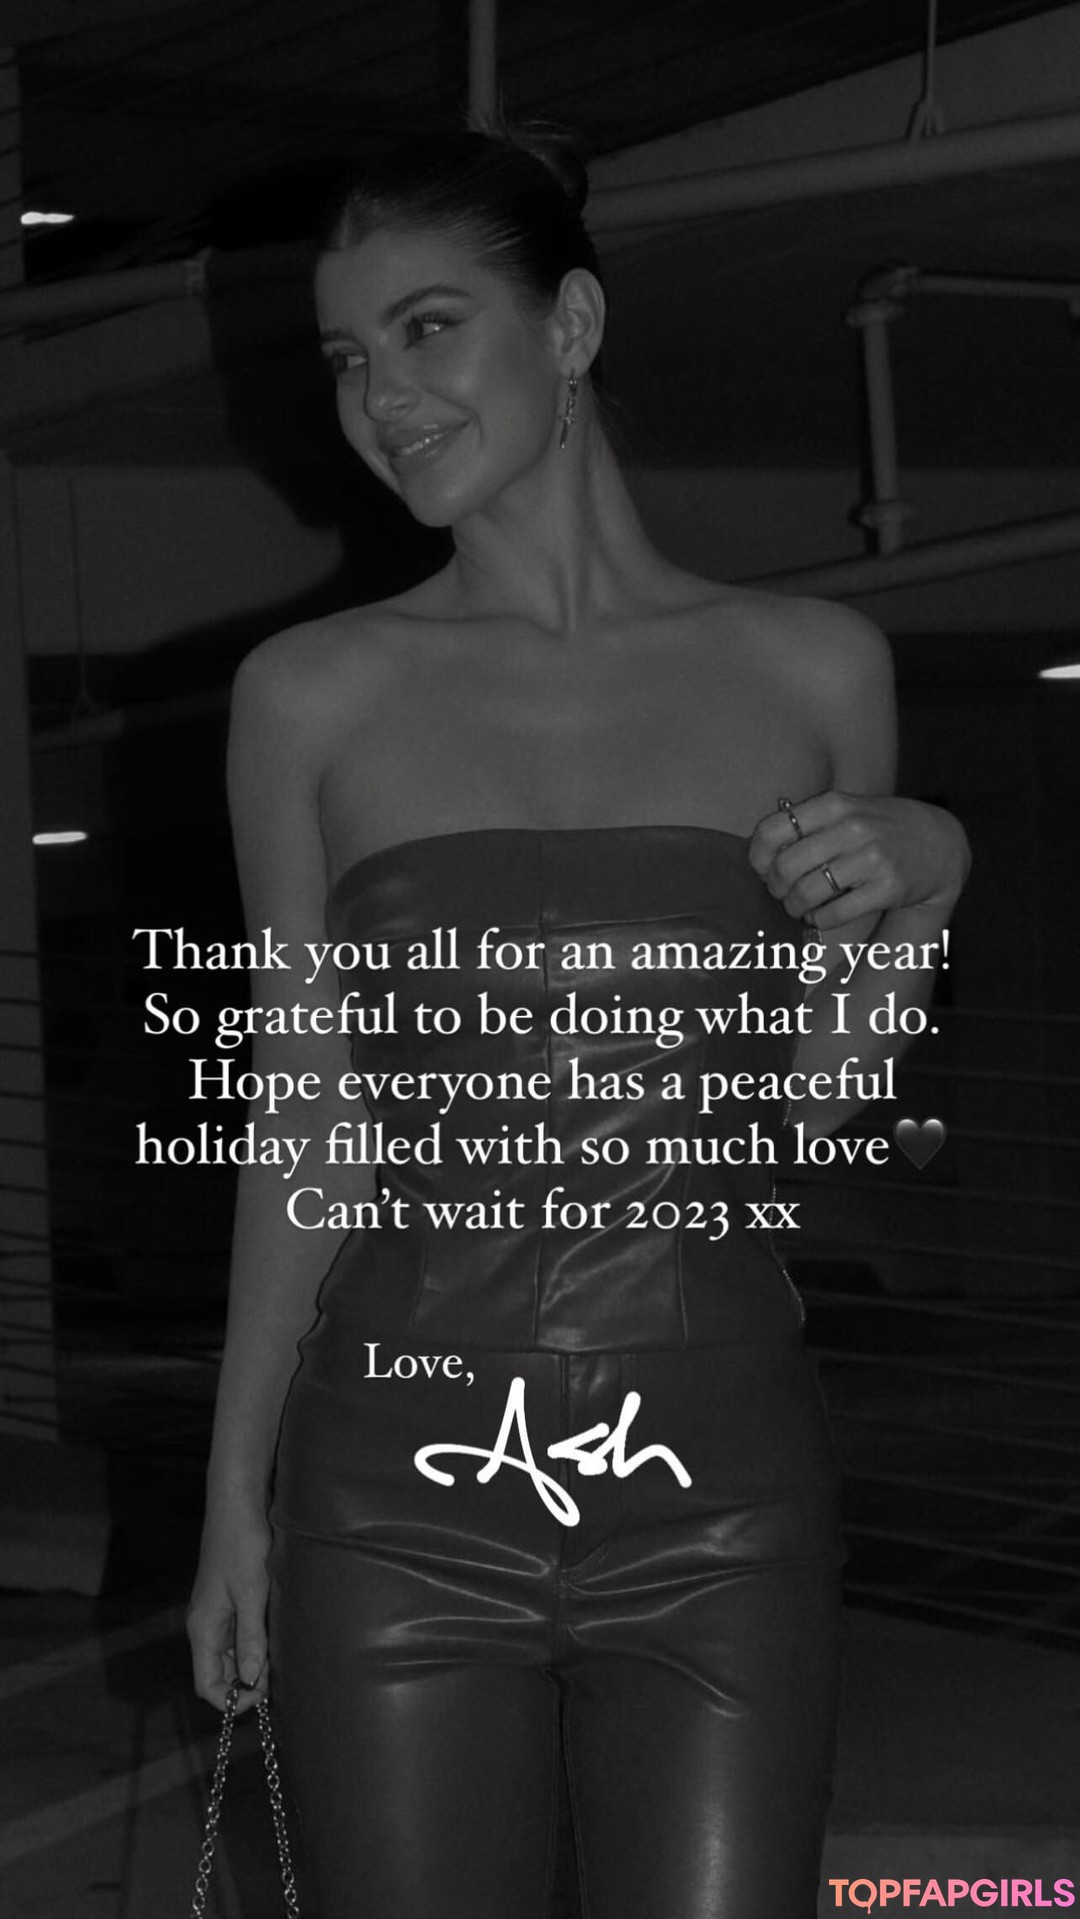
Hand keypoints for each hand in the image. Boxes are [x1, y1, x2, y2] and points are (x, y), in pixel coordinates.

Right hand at [186, 1506, 271, 1715]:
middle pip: (221, 1673)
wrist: (238, 1502)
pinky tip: (277, 1633)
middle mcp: (206, 1624)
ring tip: (281, 1652)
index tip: (262, 1694)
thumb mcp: (251, 1592)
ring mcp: (218, 1612)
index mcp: (203, 1628)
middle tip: (278, 1672)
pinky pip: (241, 1633)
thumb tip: (251, 1681)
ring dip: (255, 1661)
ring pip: (233, 1654)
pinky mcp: (231, 1598)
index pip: (206, 1684)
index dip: (231, 1699)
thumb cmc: (242, 1543)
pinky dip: (257, 1640)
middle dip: (247, 1682)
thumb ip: (251, 1637)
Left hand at [748, 790, 970, 929]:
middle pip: (786, 866)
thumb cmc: (881, 828)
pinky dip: (818, 920)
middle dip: (775, 887)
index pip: (773, 830)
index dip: (758, 856)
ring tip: (798, 907)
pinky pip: (834, 914)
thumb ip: (809, 823)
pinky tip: (820, 915)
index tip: (762, 868)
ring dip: (794, 907)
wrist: (940, 845)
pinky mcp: (888, 888)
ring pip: (807, 892)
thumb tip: (761, 852)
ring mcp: (873, 858)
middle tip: (780, 892)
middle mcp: (853, 827)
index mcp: (835, 804)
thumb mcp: (848, 809)